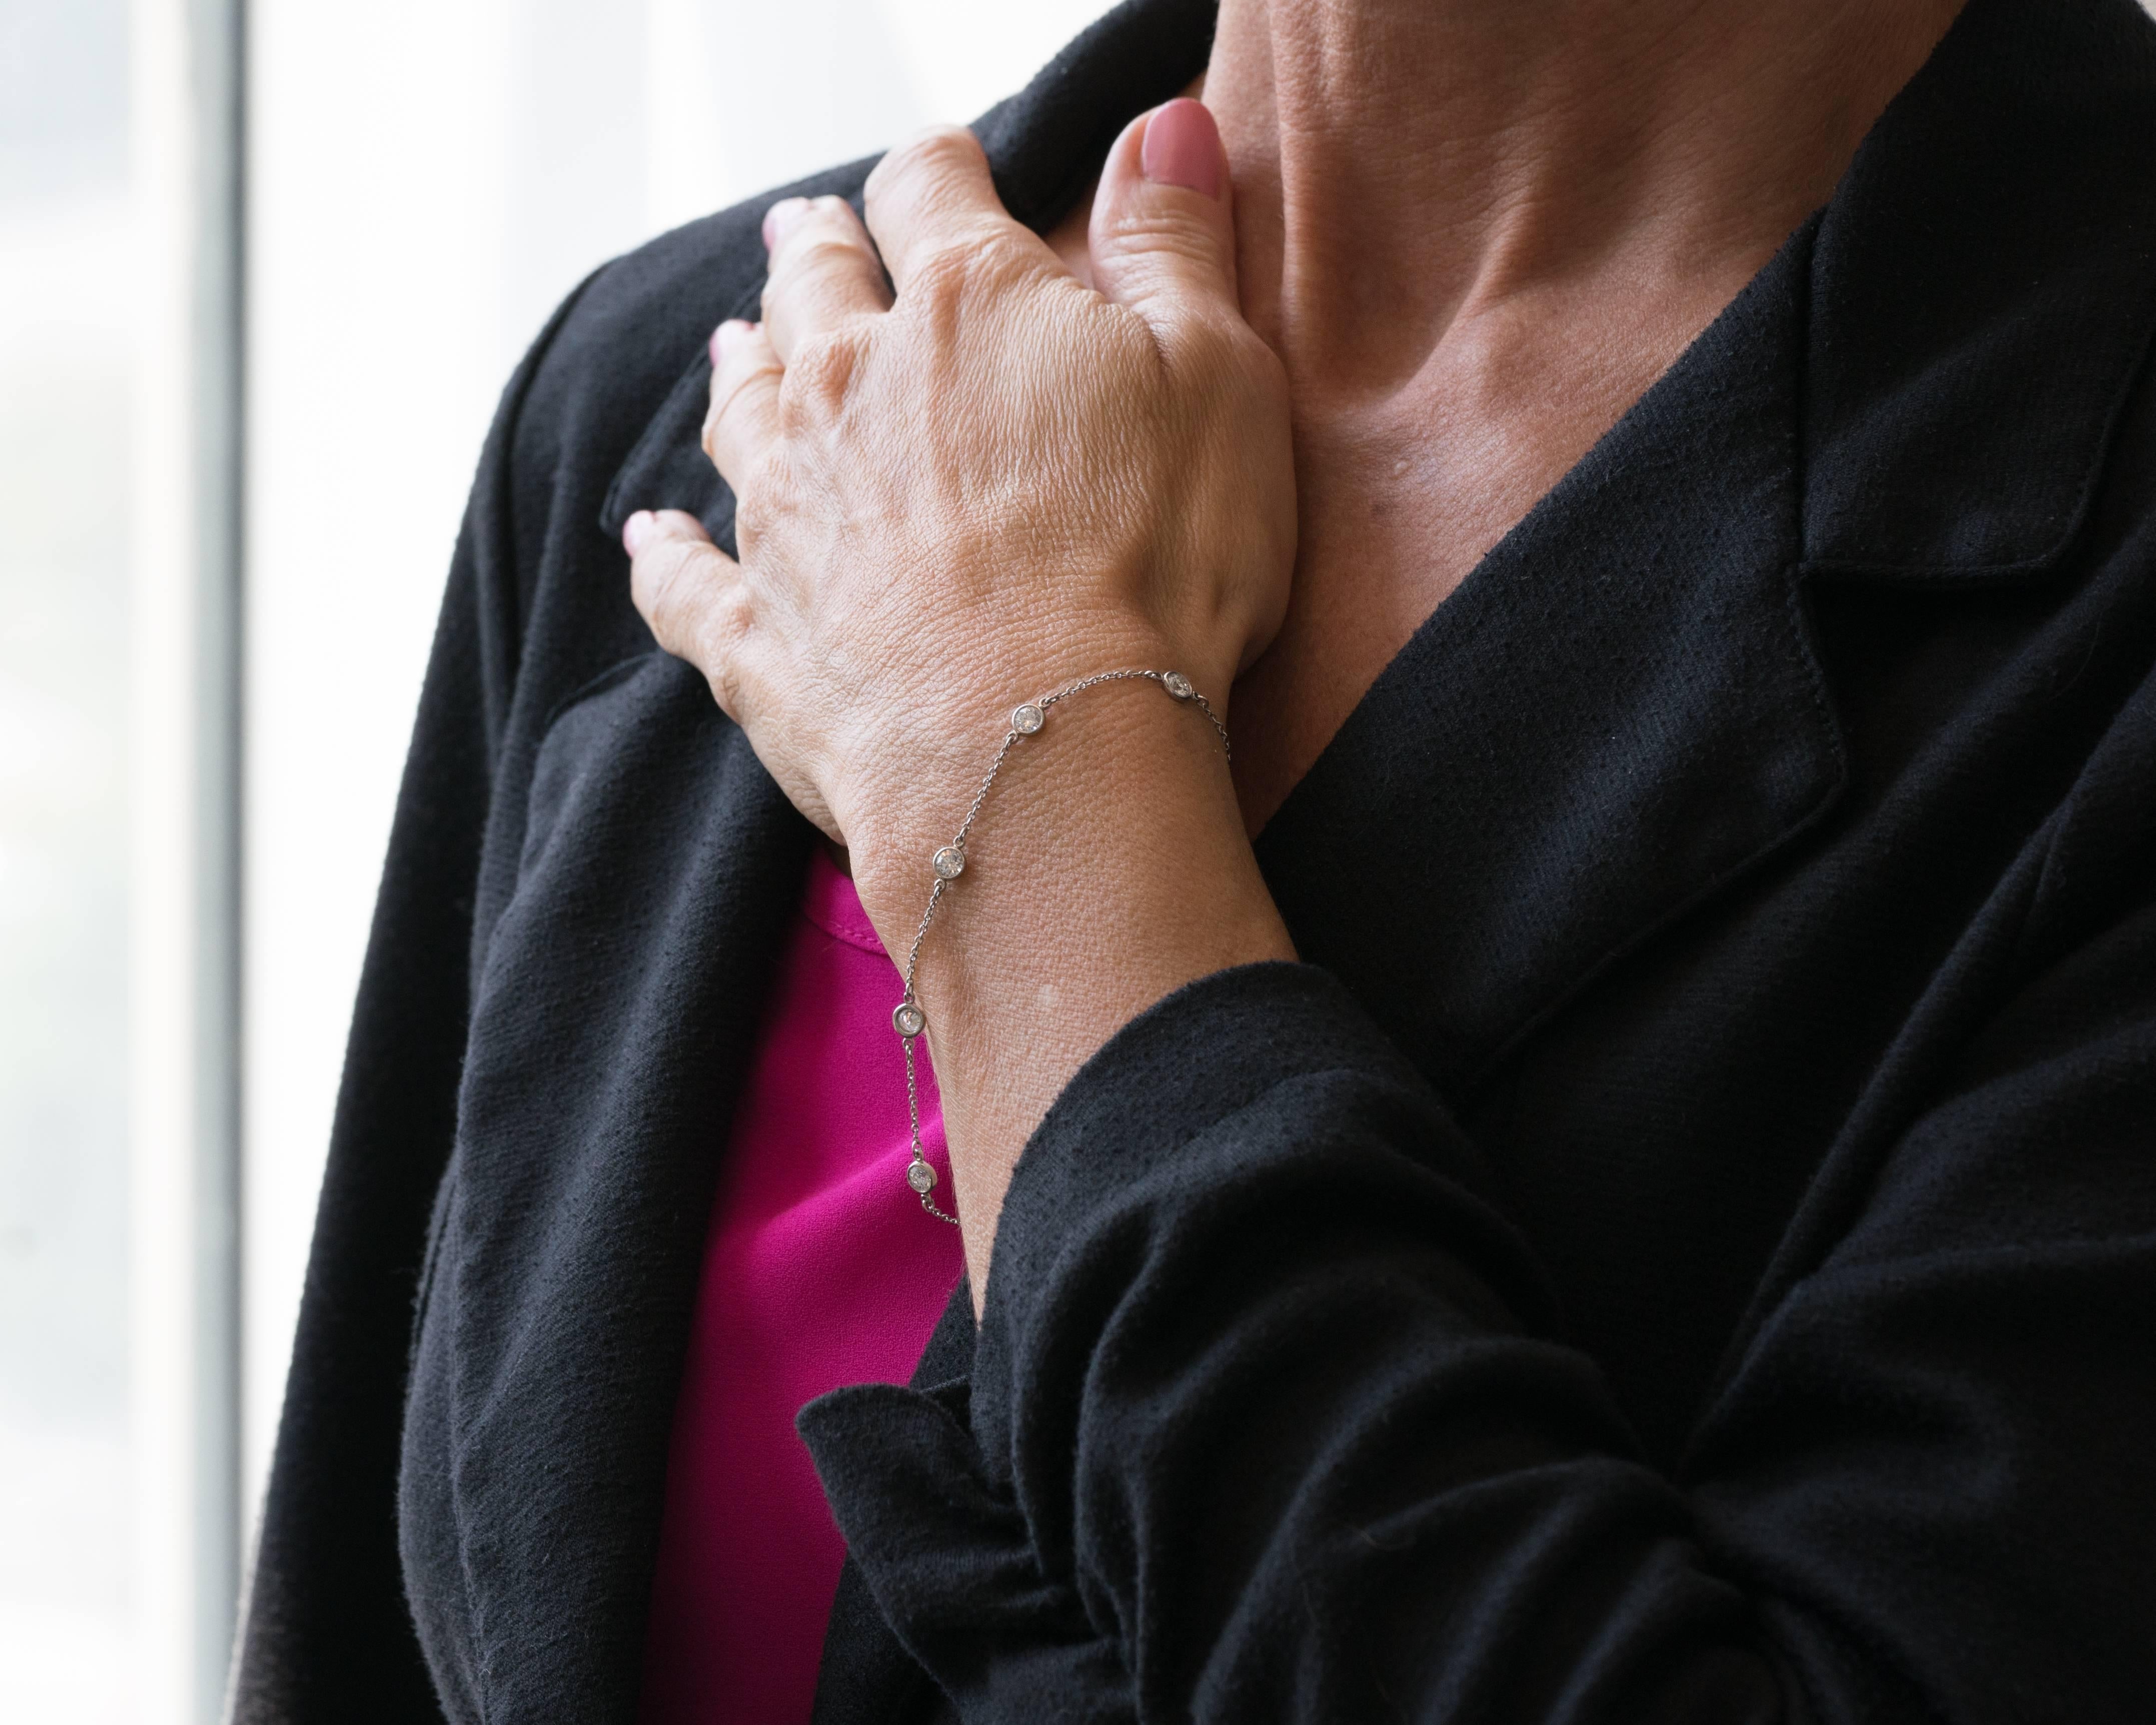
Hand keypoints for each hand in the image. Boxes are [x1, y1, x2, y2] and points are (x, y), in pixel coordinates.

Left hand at [625, 101, 1299, 1286]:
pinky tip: (648, 539)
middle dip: (816, 254)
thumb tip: (1163, 122)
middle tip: (807, 237)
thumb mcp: (1220, 378)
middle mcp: (849, 387)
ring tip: (737, 348)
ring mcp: (787, 512)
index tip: (945, 166)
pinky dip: (664, 558)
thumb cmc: (1155, 564)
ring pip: (742, 410)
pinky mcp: (756, 634)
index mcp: (966, 306)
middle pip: (813, 289)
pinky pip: (684, 583)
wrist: (1043, 755)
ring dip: (742, 372)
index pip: (930, 189)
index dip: (939, 169)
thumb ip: (1176, 243)